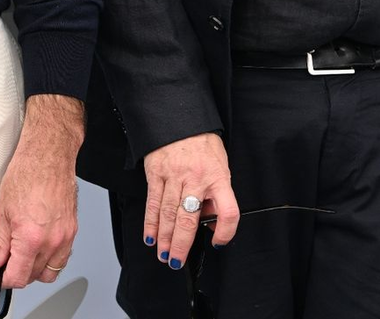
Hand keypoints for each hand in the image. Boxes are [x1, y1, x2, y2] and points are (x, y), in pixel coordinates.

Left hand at [0, 94, 84, 287]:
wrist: (49, 154)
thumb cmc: (28, 173)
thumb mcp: (3, 211)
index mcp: (31, 238)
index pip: (17, 277)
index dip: (4, 278)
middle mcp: (51, 240)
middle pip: (34, 276)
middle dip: (19, 272)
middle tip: (8, 259)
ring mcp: (66, 235)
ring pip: (51, 271)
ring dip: (37, 268)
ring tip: (25, 253)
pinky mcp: (73, 227)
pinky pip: (63, 256)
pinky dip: (51, 257)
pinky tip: (41, 244)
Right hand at [143, 132, 239, 270]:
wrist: (182, 117)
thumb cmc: (203, 143)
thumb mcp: (220, 165)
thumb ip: (217, 194)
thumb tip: (210, 223)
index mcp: (218, 176)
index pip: (228, 210)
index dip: (225, 231)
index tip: (218, 242)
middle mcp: (196, 177)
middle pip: (188, 219)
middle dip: (181, 245)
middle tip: (177, 261)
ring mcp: (174, 176)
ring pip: (168, 214)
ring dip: (165, 239)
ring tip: (164, 255)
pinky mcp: (156, 173)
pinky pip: (153, 203)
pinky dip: (151, 223)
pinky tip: (151, 237)